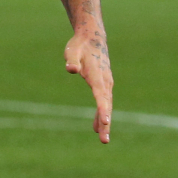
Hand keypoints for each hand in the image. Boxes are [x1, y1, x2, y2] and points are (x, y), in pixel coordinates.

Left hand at [65, 29, 112, 143]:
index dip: (102, 108)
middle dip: (105, 122)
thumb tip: (71, 69)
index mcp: (97, 75)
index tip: (105, 121)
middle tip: (104, 140)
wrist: (92, 38)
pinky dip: (101, 114)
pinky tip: (97, 127)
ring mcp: (106, 84)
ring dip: (105, 122)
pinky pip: (103, 103)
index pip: (101, 95)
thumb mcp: (72, 50)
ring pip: (106, 106)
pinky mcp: (104, 85)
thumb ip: (72, 60)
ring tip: (103, 139)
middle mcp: (105, 82)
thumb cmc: (80, 45)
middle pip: (106, 105)